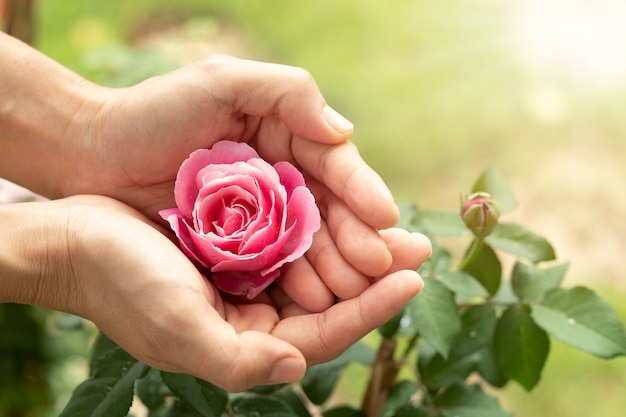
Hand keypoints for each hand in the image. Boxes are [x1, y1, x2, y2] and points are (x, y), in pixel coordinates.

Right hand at [16, 196, 428, 391]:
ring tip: (395, 224)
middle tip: (419, 244)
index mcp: (246, 345)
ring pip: (317, 269)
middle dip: (376, 274)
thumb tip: (296, 366)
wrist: (78, 240)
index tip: (411, 276)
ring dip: (354, 246)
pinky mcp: (238, 249)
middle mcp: (254, 319)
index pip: (324, 334)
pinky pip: (291, 240)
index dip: (371, 309)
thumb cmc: (122, 285)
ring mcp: (248, 283)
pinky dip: (319, 227)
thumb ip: (237, 360)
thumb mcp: (177, 328)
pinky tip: (342, 207)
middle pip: (331, 301)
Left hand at [65, 55, 408, 310]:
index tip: (385, 217)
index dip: (362, 190)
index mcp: (285, 136)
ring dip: (337, 265)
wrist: (94, 152)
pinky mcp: (239, 247)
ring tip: (358, 287)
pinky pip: (277, 265)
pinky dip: (300, 280)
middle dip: (359, 237)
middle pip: (332, 211)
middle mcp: (281, 179)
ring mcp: (261, 216)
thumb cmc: (154, 111)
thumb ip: (288, 94)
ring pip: (310, 243)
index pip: (335, 165)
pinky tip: (318, 299)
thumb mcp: (222, 82)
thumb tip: (344, 133)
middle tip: (383, 263)